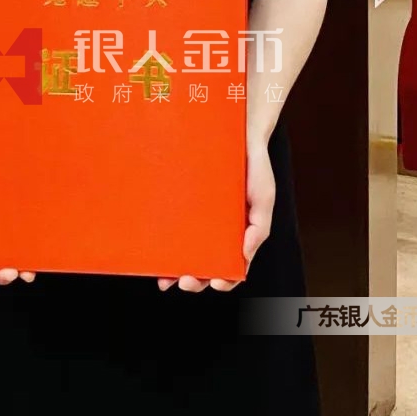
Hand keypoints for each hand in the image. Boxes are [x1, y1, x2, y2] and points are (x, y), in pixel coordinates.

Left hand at [158, 140, 274, 292]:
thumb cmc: (255, 168)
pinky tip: (152, 247)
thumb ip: (259, 229)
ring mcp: (194, 218)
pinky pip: (167, 225)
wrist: (237, 132)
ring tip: (164, 276)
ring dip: (171, 270)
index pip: (229, 266)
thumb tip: (243, 257)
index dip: (222, 280)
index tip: (215, 282)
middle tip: (185, 281)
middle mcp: (213, 231)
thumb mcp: (264, 199)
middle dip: (194, 280)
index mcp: (235, 235)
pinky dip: (159, 241)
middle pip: (202, 264)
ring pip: (181, 251)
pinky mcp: (178, 203)